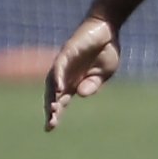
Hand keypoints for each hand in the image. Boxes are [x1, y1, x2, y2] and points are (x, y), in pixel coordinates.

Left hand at [44, 16, 119, 131]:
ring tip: (53, 110)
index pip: (61, 101)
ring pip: (52, 84)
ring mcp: (64, 64)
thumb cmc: (106, 51)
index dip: (55, 114)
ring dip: (52, 97)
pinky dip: (58, 78)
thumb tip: (81, 95)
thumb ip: (93, 84)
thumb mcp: (104, 73)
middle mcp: (65, 75)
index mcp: (74, 82)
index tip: (49, 129)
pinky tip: (60, 89)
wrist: (107, 29)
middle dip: (52, 110)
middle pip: (53, 95)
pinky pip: (59, 68)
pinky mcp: (66, 53)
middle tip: (50, 124)